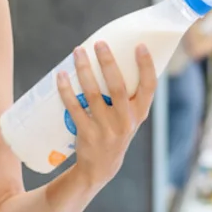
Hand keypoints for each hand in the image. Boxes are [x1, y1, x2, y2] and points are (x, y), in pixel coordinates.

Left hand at [57, 41, 157, 188]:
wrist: (100, 168)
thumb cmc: (115, 132)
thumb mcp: (129, 118)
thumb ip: (127, 96)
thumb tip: (112, 59)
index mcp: (139, 114)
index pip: (149, 88)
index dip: (146, 66)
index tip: (140, 45)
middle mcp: (125, 121)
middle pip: (118, 87)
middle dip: (108, 63)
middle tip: (99, 43)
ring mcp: (106, 129)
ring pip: (93, 94)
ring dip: (84, 70)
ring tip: (78, 52)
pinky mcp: (87, 134)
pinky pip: (74, 107)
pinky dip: (66, 90)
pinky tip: (61, 75)